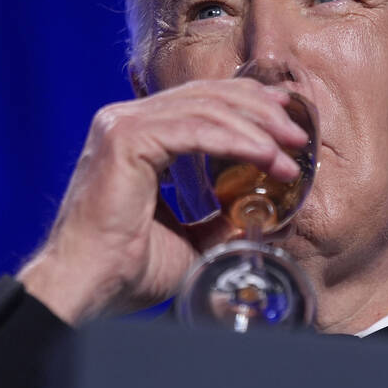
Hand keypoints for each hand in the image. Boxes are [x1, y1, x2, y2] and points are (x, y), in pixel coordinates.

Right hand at [16, 78, 308, 324]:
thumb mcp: (189, 241)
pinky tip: (267, 156)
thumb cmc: (127, 271)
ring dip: (258, 129)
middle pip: (206, 97)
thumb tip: (259, 213)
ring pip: (206, 110)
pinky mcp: (126, 139)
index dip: (248, 106)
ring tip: (291, 151)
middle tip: (299, 134)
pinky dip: (238, 141)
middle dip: (261, 111)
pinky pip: (195, 130)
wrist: (89, 290)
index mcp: (136, 136)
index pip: (199, 103)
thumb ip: (220, 220)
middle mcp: (125, 121)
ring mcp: (122, 125)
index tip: (286, 120)